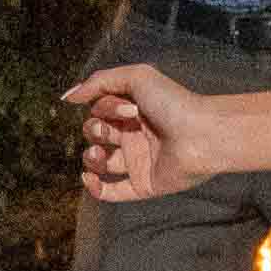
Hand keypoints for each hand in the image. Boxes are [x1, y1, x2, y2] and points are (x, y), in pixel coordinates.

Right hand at [64, 59, 226, 201]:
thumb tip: (68, 97)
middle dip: (94, 131)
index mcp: (133, 111)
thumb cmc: (174, 102)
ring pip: (101, 163)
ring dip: (91, 158)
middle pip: (96, 135)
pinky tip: (89, 177)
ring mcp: (139, 161)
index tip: (128, 108)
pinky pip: (113, 192)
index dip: (104, 109)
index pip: (100, 111)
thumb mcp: (136, 77)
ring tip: (99, 155)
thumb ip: (99, 82)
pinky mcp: (144, 184)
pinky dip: (95, 188)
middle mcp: (135, 135)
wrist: (202, 134)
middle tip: (116, 129)